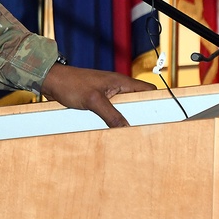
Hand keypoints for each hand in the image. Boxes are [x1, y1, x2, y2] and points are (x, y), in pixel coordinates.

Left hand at [40, 63, 154, 127]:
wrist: (51, 82)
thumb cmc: (71, 83)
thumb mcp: (93, 101)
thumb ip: (111, 115)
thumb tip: (127, 128)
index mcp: (121, 82)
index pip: (148, 91)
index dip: (159, 102)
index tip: (166, 116)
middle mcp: (117, 88)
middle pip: (137, 103)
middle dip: (142, 117)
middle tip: (148, 133)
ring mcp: (107, 95)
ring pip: (124, 110)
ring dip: (126, 121)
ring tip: (132, 137)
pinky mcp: (98, 102)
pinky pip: (111, 114)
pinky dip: (113, 122)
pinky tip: (113, 133)